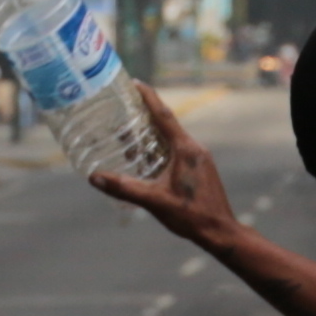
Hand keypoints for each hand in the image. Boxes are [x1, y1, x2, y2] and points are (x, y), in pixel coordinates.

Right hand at [89, 83, 235, 244]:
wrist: (220, 232)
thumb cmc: (192, 216)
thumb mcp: (154, 201)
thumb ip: (124, 188)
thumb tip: (95, 177)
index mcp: (186, 148)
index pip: (164, 115)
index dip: (148, 97)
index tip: (135, 83)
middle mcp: (194, 148)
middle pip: (166, 124)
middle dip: (144, 117)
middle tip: (122, 112)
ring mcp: (199, 158)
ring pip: (171, 139)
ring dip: (151, 137)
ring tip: (128, 140)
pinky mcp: (200, 168)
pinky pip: (177, 150)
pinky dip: (160, 149)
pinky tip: (147, 162)